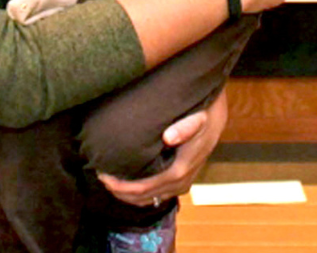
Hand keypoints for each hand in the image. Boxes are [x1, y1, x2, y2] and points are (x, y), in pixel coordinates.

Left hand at [96, 91, 227, 205]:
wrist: (215, 120)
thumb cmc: (202, 117)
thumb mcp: (196, 117)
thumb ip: (184, 127)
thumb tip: (168, 137)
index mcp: (179, 171)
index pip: (143, 189)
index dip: (121, 186)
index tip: (103, 175)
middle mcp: (179, 184)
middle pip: (143, 198)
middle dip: (120, 191)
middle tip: (101, 177)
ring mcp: (181, 186)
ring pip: (149, 200)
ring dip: (128, 194)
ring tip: (110, 181)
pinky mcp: (180, 183)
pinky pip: (156, 195)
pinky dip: (140, 193)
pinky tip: (127, 184)